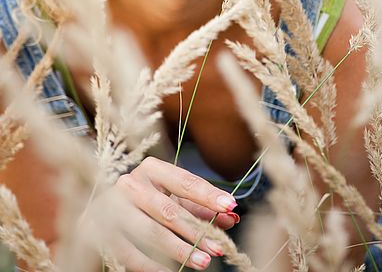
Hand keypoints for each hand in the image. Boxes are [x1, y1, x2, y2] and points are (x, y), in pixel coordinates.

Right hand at [109, 156, 238, 270]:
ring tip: (204, 261)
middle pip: (168, 210)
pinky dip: (153, 266)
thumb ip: (201, 207)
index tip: (230, 205)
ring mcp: (114, 208)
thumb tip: (231, 216)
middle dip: (196, 230)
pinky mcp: (103, 232)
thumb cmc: (148, 200)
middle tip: (219, 246)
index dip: (208, 195)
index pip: (184, 181)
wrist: (101, 210)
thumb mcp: (174, 197)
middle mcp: (131, 184)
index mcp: (151, 168)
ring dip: (180, 249)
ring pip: (151, 232)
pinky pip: (131, 254)